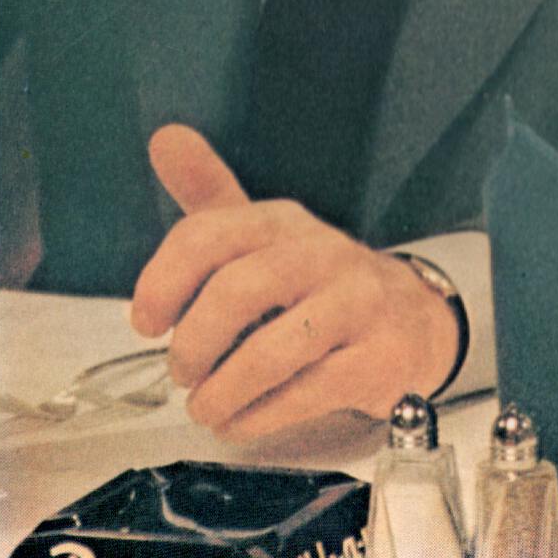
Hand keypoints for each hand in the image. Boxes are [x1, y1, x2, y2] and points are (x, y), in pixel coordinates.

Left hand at [128, 124, 462, 440]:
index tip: (146, 321)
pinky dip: (258, 415)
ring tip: (207, 406)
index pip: (209, 235)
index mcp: (285, 223)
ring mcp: (358, 304)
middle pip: (238, 292)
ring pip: (271, 351)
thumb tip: (166, 138)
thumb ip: (211, 193)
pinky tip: (243, 418)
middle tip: (182, 372)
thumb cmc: (318, 284)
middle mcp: (325, 254)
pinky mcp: (378, 356)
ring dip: (221, 391)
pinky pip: (305, 392)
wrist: (411, 320)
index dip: (162, 282)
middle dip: (193, 345)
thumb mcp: (265, 236)